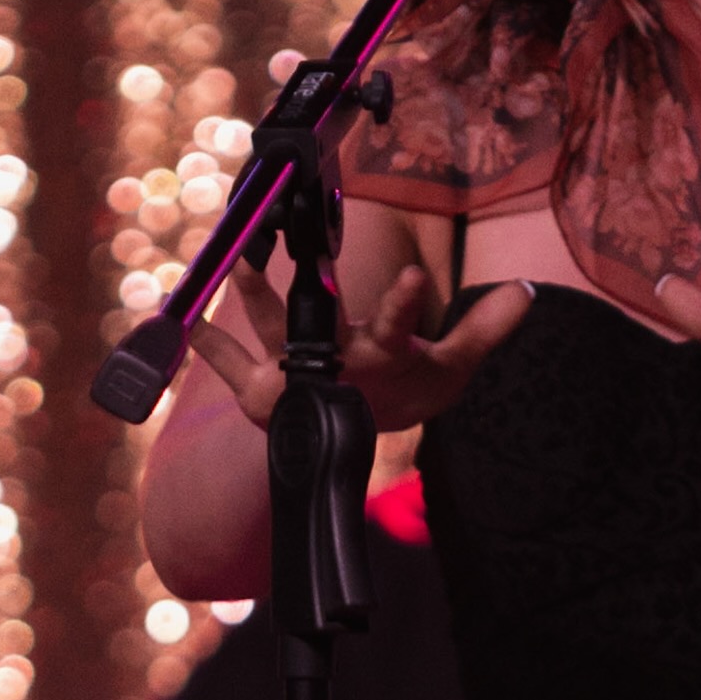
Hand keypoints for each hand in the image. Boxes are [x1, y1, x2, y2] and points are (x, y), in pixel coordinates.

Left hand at [188, 250, 529, 438]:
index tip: (410, 276)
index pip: (400, 326)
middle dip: (306, 295)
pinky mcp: (259, 394)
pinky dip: (204, 343)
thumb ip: (486, 326)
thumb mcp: (453, 364)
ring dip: (253, 301)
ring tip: (238, 264)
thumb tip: (526, 290)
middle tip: (292, 258)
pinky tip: (174, 315)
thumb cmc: (407, 388)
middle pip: (319, 329)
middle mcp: (335, 370)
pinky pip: (228, 364)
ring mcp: (294, 382)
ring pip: (270, 338)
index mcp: (382, 358)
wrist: (361, 440)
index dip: (404, 305)